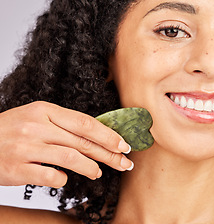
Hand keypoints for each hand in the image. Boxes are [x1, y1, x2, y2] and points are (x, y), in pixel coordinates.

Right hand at [0, 101, 132, 187]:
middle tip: (124, 162)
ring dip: (90, 167)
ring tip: (98, 172)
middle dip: (108, 153)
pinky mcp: (17, 168)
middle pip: (82, 141)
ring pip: (70, 157)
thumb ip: (63, 125)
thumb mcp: (37, 118)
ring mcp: (26, 147)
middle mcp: (36, 126)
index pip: (85, 122)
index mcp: (44, 110)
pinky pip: (50, 176)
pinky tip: (65, 178)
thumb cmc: (12, 130)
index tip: (123, 144)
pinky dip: (63, 179)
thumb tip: (97, 137)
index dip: (108, 135)